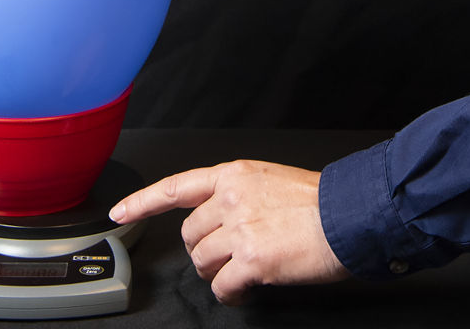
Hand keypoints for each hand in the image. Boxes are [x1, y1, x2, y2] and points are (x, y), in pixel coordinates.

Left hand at [109, 160, 350, 305]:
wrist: (349, 217)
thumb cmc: (319, 203)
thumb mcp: (271, 181)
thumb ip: (239, 196)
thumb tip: (223, 223)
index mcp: (233, 175)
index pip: (175, 187)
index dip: (141, 203)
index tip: (120, 213)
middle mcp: (230, 198)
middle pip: (189, 235)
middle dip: (203, 251)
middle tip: (229, 256)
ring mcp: (238, 228)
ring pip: (202, 262)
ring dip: (218, 273)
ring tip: (243, 271)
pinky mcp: (250, 259)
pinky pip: (223, 286)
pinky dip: (232, 294)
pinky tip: (247, 289)